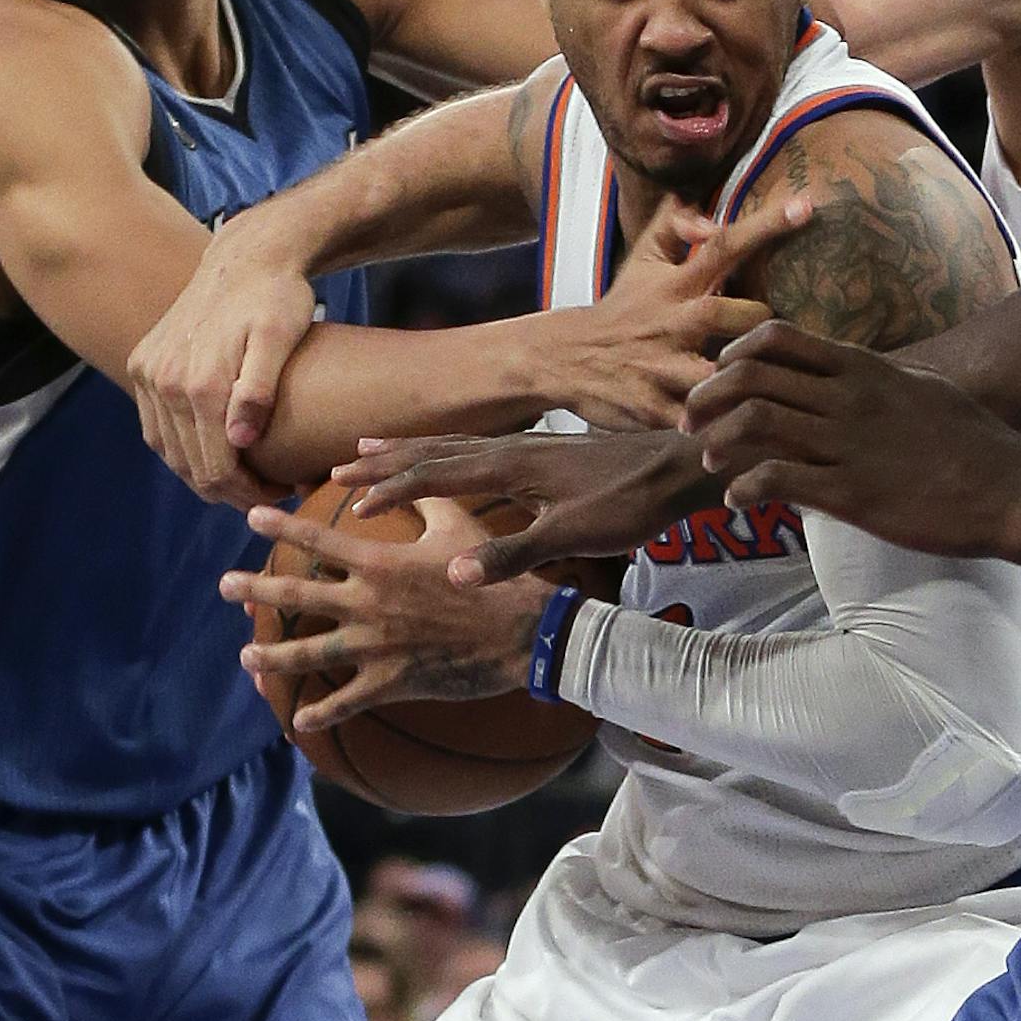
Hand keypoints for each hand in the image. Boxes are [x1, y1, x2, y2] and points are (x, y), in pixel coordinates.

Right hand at [129, 210, 317, 507]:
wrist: (246, 256)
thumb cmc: (277, 296)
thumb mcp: (281, 337)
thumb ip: (260, 388)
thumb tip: (240, 441)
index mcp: (200, 382)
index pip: (217, 466)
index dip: (250, 492)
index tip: (285, 492)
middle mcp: (164, 380)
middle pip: (191, 465)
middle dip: (230, 490)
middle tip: (271, 493)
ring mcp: (148, 372)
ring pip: (168, 450)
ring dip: (202, 474)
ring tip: (244, 481)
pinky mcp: (142, 363)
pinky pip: (154, 425)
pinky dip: (179, 448)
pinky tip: (209, 454)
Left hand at [223, 498, 554, 730]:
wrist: (520, 631)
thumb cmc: (490, 574)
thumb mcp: (458, 526)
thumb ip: (423, 500)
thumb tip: (400, 480)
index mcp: (380, 563)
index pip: (319, 538)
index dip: (282, 525)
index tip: (251, 515)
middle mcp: (367, 604)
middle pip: (297, 595)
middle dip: (255, 588)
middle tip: (224, 584)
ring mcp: (375, 646)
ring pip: (308, 653)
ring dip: (271, 655)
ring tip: (245, 654)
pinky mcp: (391, 682)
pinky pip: (345, 702)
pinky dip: (320, 713)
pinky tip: (297, 720)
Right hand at [331, 428, 722, 587]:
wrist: (681, 466)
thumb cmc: (631, 503)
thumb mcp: (573, 535)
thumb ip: (514, 554)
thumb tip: (455, 574)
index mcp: (512, 465)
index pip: (436, 475)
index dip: (392, 490)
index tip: (352, 504)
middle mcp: (514, 448)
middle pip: (437, 451)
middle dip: (387, 461)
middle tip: (339, 466)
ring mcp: (530, 447)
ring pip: (456, 445)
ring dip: (412, 450)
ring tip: (374, 448)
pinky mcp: (546, 452)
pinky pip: (480, 448)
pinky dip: (450, 451)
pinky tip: (450, 459)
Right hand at [551, 193, 812, 429]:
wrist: (563, 357)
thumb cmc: (624, 307)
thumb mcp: (642, 259)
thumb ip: (675, 224)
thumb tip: (710, 214)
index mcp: (676, 284)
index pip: (723, 246)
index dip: (764, 226)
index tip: (807, 207)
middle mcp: (670, 322)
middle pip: (726, 314)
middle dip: (761, 324)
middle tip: (789, 337)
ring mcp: (658, 367)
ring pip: (711, 377)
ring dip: (743, 383)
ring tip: (778, 392)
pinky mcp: (650, 408)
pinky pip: (694, 422)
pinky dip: (720, 430)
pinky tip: (749, 437)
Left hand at [683, 320, 1020, 560]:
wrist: (1011, 488)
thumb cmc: (972, 440)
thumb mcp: (921, 387)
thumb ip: (876, 378)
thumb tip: (847, 373)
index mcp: (863, 369)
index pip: (776, 339)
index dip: (733, 354)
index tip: (718, 377)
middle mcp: (848, 398)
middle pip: (750, 377)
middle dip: (706, 398)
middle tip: (690, 422)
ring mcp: (848, 445)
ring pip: (753, 424)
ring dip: (717, 442)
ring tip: (710, 461)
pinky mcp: (853, 494)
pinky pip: (777, 479)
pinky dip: (744, 487)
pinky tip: (738, 500)